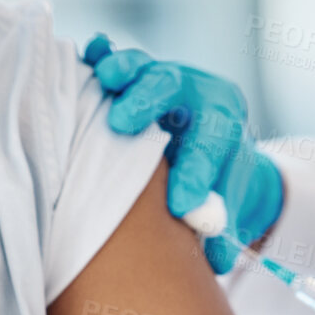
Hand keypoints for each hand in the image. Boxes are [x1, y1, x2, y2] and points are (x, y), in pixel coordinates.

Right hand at [83, 34, 283, 272]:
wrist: (205, 147)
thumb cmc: (213, 181)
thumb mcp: (226, 203)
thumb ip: (222, 228)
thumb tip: (216, 260)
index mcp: (223, 121)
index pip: (213, 143)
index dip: (196, 174)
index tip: (181, 204)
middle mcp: (193, 92)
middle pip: (174, 86)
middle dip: (149, 102)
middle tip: (122, 122)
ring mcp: (158, 78)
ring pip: (142, 66)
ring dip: (123, 71)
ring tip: (105, 78)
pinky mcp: (129, 75)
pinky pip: (112, 58)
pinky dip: (98, 55)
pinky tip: (87, 54)